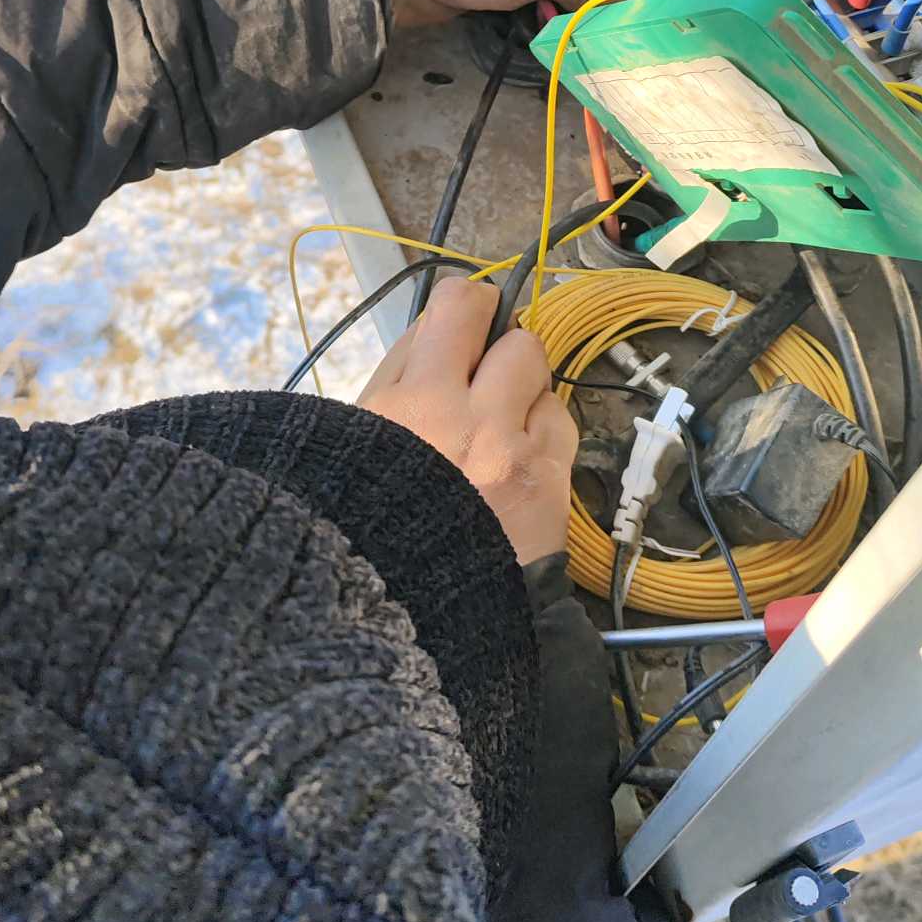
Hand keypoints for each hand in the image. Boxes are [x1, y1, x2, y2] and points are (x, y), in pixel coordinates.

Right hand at [357, 278, 575, 564]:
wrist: (419, 614)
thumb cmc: (376, 522)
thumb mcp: (361, 439)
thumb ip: (400, 376)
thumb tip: (443, 326)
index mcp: (400, 406)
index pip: (452, 308)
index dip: (466, 307)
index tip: (466, 323)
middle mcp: (456, 418)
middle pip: (505, 328)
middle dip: (499, 339)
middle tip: (487, 368)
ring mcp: (508, 449)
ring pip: (538, 368)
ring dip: (523, 386)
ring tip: (500, 423)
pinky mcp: (547, 481)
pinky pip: (560, 421)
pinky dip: (542, 431)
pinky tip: (518, 459)